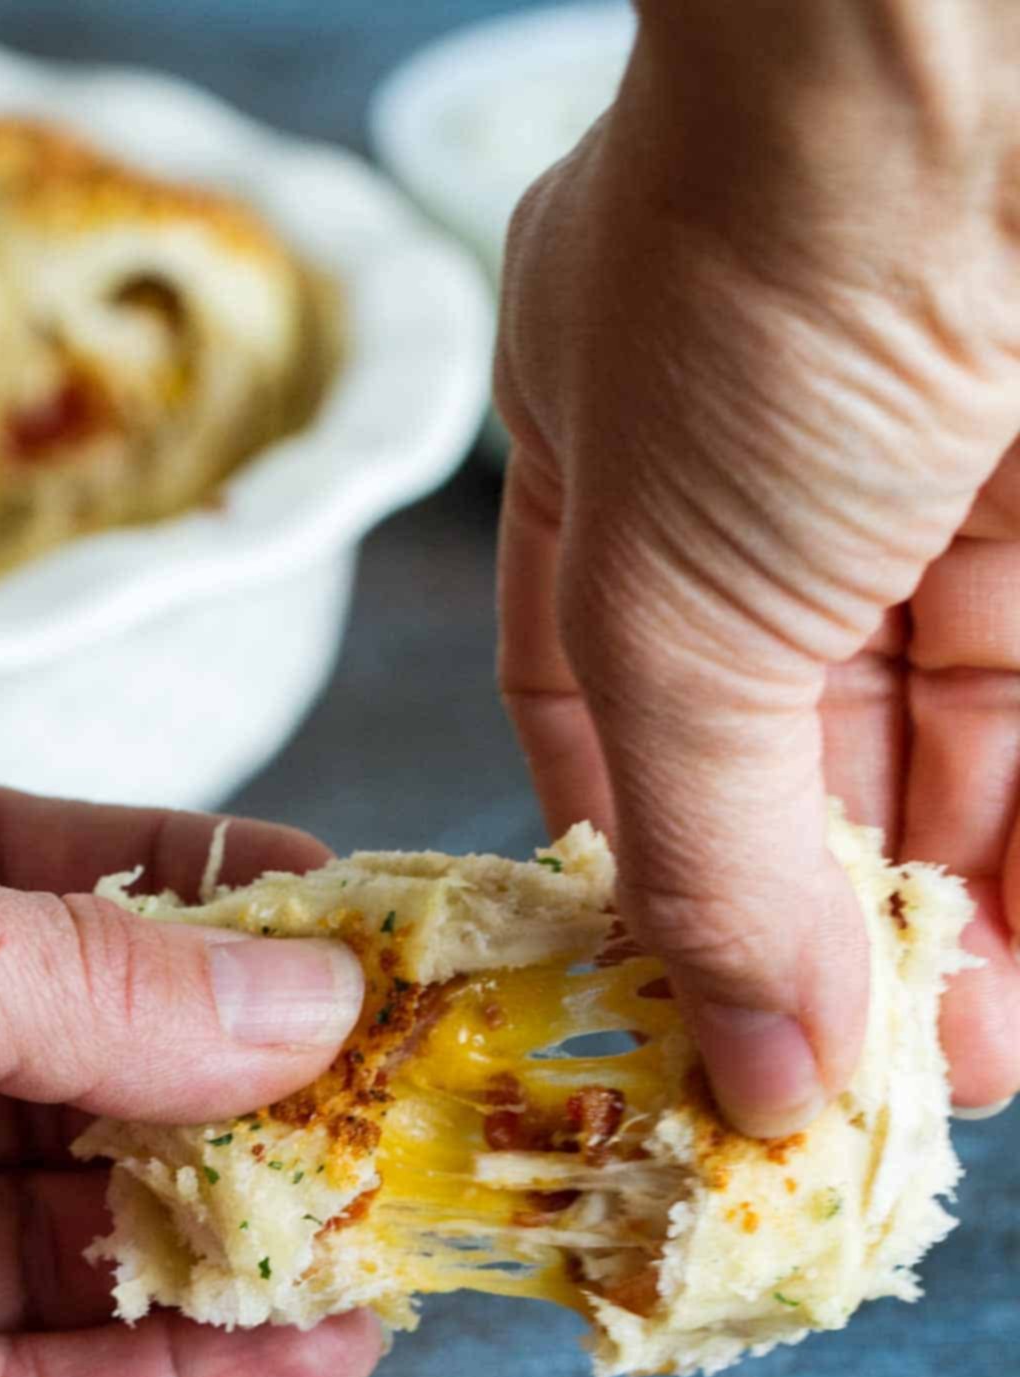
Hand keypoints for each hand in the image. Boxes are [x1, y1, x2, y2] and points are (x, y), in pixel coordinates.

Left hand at [0, 774, 374, 1376]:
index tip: (337, 903)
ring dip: (237, 1246)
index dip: (185, 879)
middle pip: (71, 1072)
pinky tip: (312, 1360)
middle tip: (399, 1085)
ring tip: (389, 1230)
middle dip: (242, 1078)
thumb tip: (300, 1001)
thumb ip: (68, 970)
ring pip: (67, 1254)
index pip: (15, 866)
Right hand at [496, 0, 1019, 1132]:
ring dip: (945, 921)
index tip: (679, 1003)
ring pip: (936, 753)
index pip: (603, 717)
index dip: (634, 868)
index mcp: (606, 482)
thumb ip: (704, 849)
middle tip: (842, 1084)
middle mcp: (760, 490)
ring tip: (948, 1075)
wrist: (961, 56)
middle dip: (813, 927)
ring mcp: (921, 491)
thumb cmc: (749, 287)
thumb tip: (749, 1061)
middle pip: (786, 758)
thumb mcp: (666, 610)